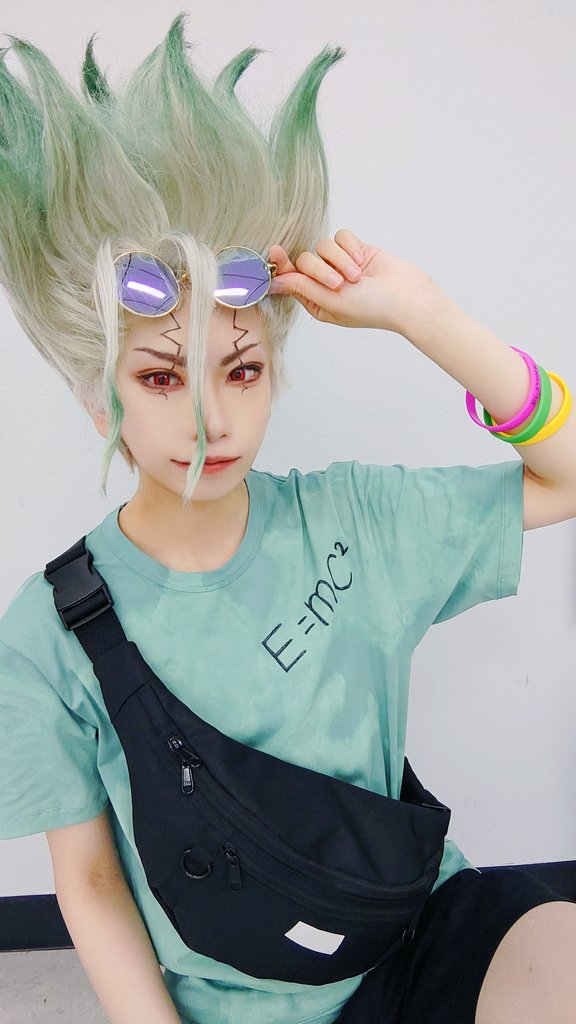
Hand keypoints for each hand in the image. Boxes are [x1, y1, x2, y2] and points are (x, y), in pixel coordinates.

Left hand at [268, 228, 435, 334]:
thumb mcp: (330, 302)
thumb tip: (273, 282)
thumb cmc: (371, 308)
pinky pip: (341, 236)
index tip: (274, 251)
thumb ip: (301, 287)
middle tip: (338, 283)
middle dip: (319, 269)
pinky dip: (350, 247)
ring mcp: (341, 264)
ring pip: (323, 246)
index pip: (290, 279)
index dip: (280, 266)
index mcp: (316, 300)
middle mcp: (326, 282)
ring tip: (356, 275)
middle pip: (305, 260)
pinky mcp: (356, 249)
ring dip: (339, 259)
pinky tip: (363, 261)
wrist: (407, 297)